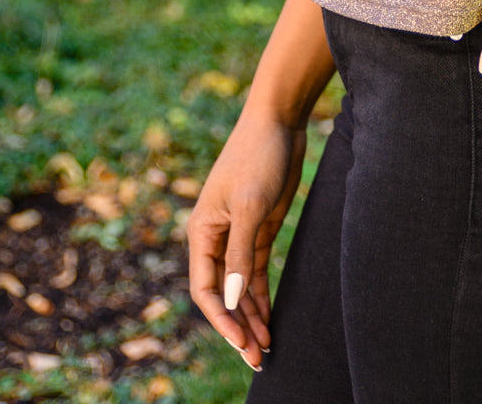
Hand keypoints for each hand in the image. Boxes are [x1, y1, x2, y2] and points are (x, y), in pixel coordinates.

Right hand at [187, 110, 305, 368]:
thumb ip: (240, 254)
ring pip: (240, 288)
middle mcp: (215, 238)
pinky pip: (256, 273)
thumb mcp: (250, 206)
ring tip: (266, 348)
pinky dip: (262, 297)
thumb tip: (230, 300)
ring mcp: (237, 235)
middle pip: (223, 294)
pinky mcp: (259, 229)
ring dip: (251, 317)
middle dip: (238, 327)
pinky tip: (269, 320)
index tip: (241, 343)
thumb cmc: (258, 156)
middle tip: (258, 359)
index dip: (221, 320)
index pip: (205, 289)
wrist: (279, 121)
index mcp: (202, 232)